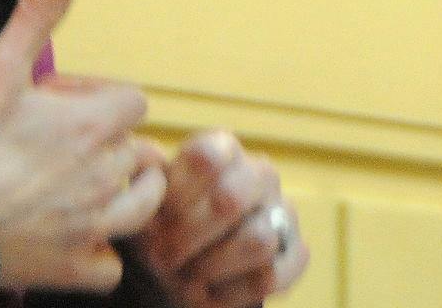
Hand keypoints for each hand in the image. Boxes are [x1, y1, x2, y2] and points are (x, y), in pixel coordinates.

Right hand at [0, 0, 168, 293]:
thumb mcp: (1, 66)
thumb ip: (40, 11)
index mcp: (96, 123)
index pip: (132, 101)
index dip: (96, 100)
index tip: (56, 107)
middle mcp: (108, 173)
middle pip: (136, 150)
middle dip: (105, 146)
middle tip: (55, 149)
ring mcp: (99, 225)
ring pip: (143, 205)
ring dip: (120, 195)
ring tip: (77, 189)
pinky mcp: (81, 267)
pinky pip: (113, 261)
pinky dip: (98, 251)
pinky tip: (69, 236)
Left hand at [132, 130, 308, 306]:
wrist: (182, 265)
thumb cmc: (161, 224)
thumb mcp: (145, 200)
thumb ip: (145, 180)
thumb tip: (148, 167)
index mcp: (222, 149)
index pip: (204, 158)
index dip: (175, 195)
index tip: (154, 220)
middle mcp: (260, 173)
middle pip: (230, 199)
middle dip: (189, 236)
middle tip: (162, 257)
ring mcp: (283, 212)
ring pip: (257, 240)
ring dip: (211, 266)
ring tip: (185, 276)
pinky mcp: (295, 253)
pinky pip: (273, 276)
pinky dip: (234, 291)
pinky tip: (210, 292)